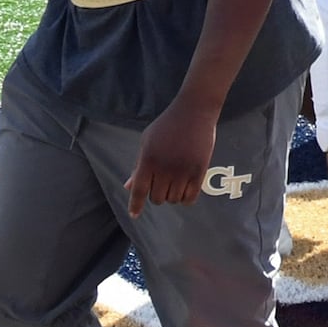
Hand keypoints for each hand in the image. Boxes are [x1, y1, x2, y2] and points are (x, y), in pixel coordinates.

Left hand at [124, 90, 220, 212]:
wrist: (194, 111)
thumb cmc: (167, 125)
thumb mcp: (147, 141)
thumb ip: (138, 165)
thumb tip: (128, 187)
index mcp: (148, 160)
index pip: (139, 190)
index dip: (135, 205)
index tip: (134, 215)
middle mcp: (164, 168)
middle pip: (157, 198)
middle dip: (157, 195)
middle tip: (161, 184)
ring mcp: (183, 171)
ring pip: (173, 199)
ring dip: (172, 196)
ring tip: (174, 184)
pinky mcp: (199, 172)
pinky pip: (190, 198)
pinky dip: (186, 199)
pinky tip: (185, 190)